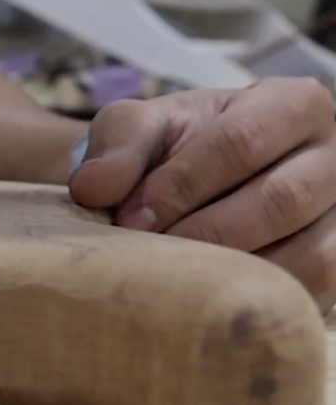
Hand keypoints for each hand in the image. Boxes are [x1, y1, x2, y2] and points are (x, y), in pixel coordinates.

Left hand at [69, 77, 335, 309]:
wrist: (187, 185)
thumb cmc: (171, 150)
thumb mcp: (138, 128)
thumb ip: (115, 146)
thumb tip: (92, 188)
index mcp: (293, 103)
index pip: (240, 142)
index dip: (179, 185)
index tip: (130, 219)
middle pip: (281, 200)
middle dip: (204, 233)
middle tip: (151, 253)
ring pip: (311, 256)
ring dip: (234, 274)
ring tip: (178, 279)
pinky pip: (315, 294)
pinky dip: (257, 301)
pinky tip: (208, 299)